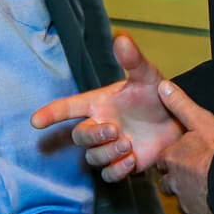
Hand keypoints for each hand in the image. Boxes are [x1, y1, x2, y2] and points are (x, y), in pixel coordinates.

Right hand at [30, 34, 182, 181]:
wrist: (178, 121)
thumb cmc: (156, 95)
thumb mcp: (147, 76)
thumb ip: (133, 60)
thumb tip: (121, 38)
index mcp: (99, 104)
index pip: (68, 108)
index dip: (51, 113)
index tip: (35, 121)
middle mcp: (100, 126)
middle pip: (79, 136)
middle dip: (92, 135)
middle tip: (115, 129)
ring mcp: (110, 147)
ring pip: (93, 157)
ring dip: (107, 152)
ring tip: (129, 143)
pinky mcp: (123, 165)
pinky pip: (109, 175)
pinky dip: (117, 170)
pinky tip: (132, 160)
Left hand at [153, 79, 213, 213]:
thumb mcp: (202, 121)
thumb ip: (181, 105)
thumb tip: (162, 86)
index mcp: (174, 160)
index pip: (163, 161)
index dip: (170, 160)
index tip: (177, 159)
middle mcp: (176, 184)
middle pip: (168, 185)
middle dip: (176, 182)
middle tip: (190, 178)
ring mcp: (188, 205)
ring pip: (183, 206)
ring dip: (191, 201)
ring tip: (205, 196)